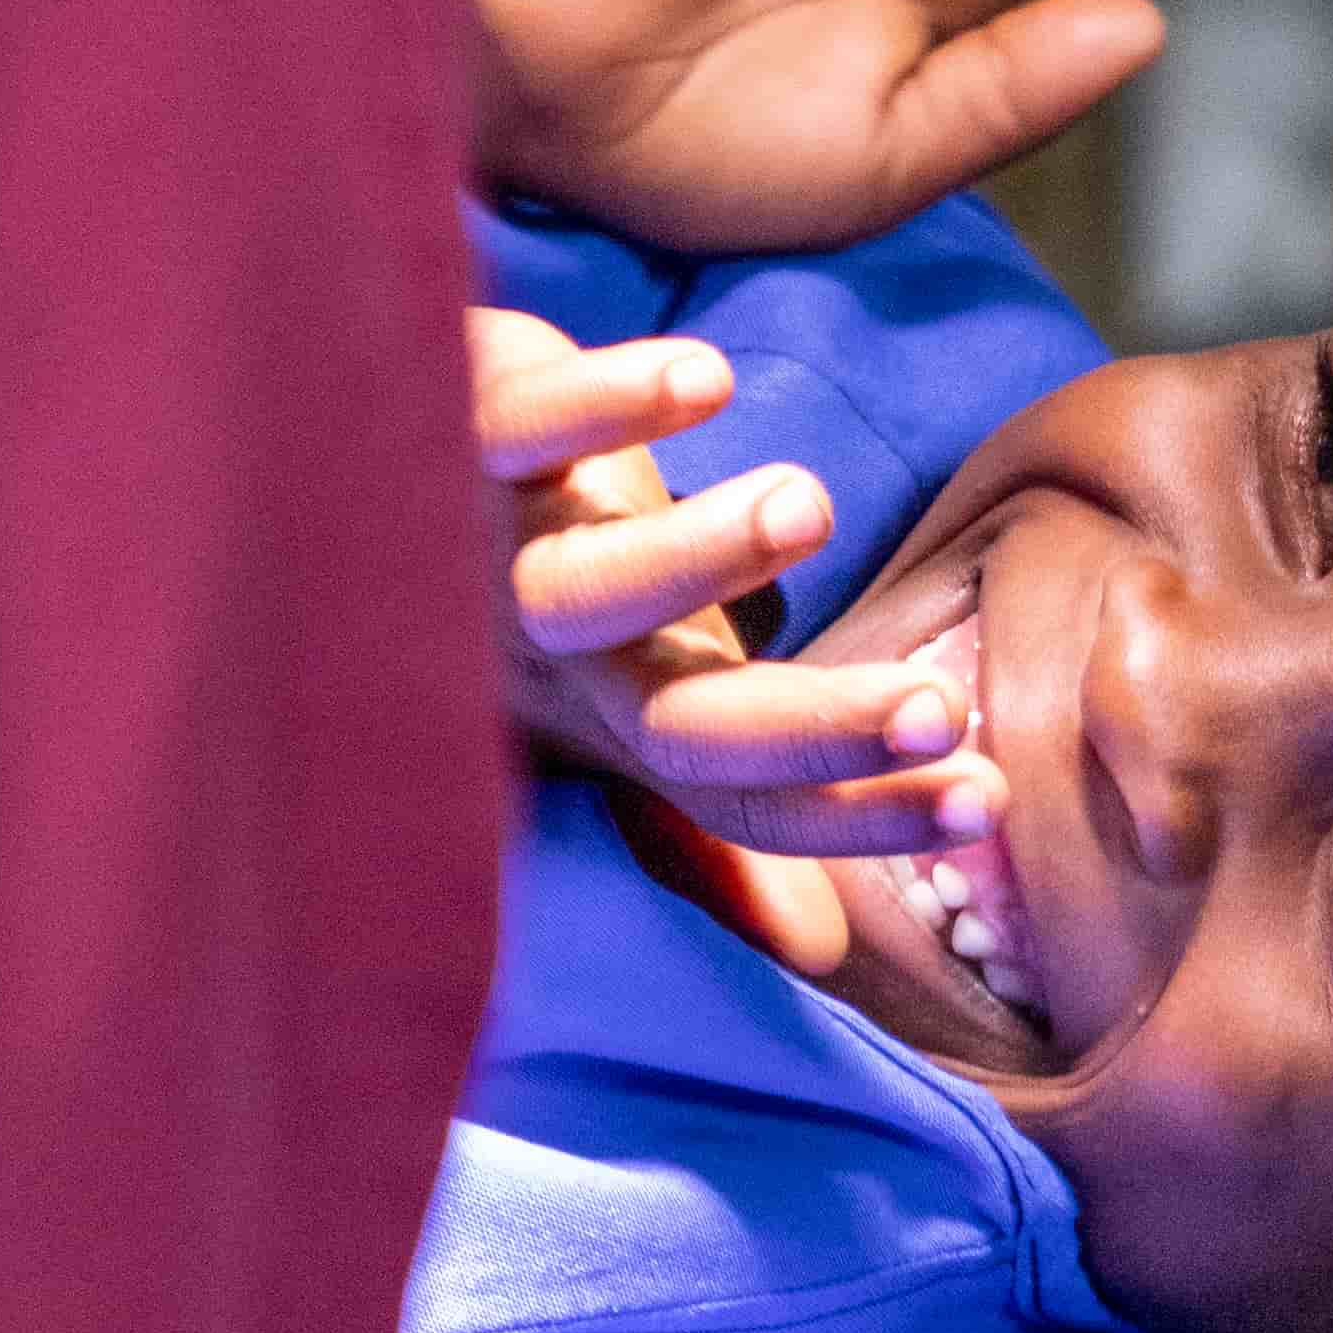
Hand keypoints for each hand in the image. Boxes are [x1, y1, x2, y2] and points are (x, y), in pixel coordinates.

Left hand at [474, 307, 990, 980]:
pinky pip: (525, 426)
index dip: (860, 815)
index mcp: (614, 720)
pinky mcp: (460, 429)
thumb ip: (714, 821)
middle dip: (813, 733)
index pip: (744, 799)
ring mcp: (496, 551)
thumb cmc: (523, 577)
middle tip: (939, 714)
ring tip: (807, 508)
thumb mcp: (624, 700)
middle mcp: (554, 664)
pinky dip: (606, 404)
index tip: (990, 797)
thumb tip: (817, 951)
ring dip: (697, 561)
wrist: (343, 426)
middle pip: (681, 728)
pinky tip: (705, 380)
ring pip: (584, 591)